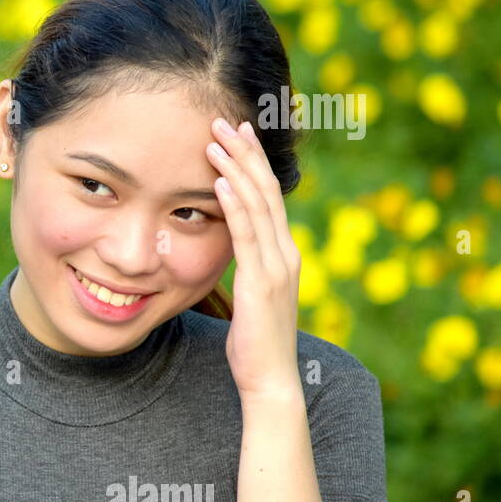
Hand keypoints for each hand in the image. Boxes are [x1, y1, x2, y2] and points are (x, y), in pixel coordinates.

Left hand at [206, 118, 302, 398]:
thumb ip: (242, 269)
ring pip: (257, 205)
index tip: (236, 135)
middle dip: (244, 154)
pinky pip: (246, 236)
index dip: (252, 164)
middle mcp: (286, 253)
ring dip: (234, 169)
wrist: (270, 381)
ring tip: (214, 140)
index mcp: (282, 254)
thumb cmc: (253, 343)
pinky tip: (218, 182)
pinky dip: (233, 205)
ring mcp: (277, 266)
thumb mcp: (248, 296)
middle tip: (224, 121)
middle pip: (266, 191)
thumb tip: (224, 249)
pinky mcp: (262, 282)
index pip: (269, 198)